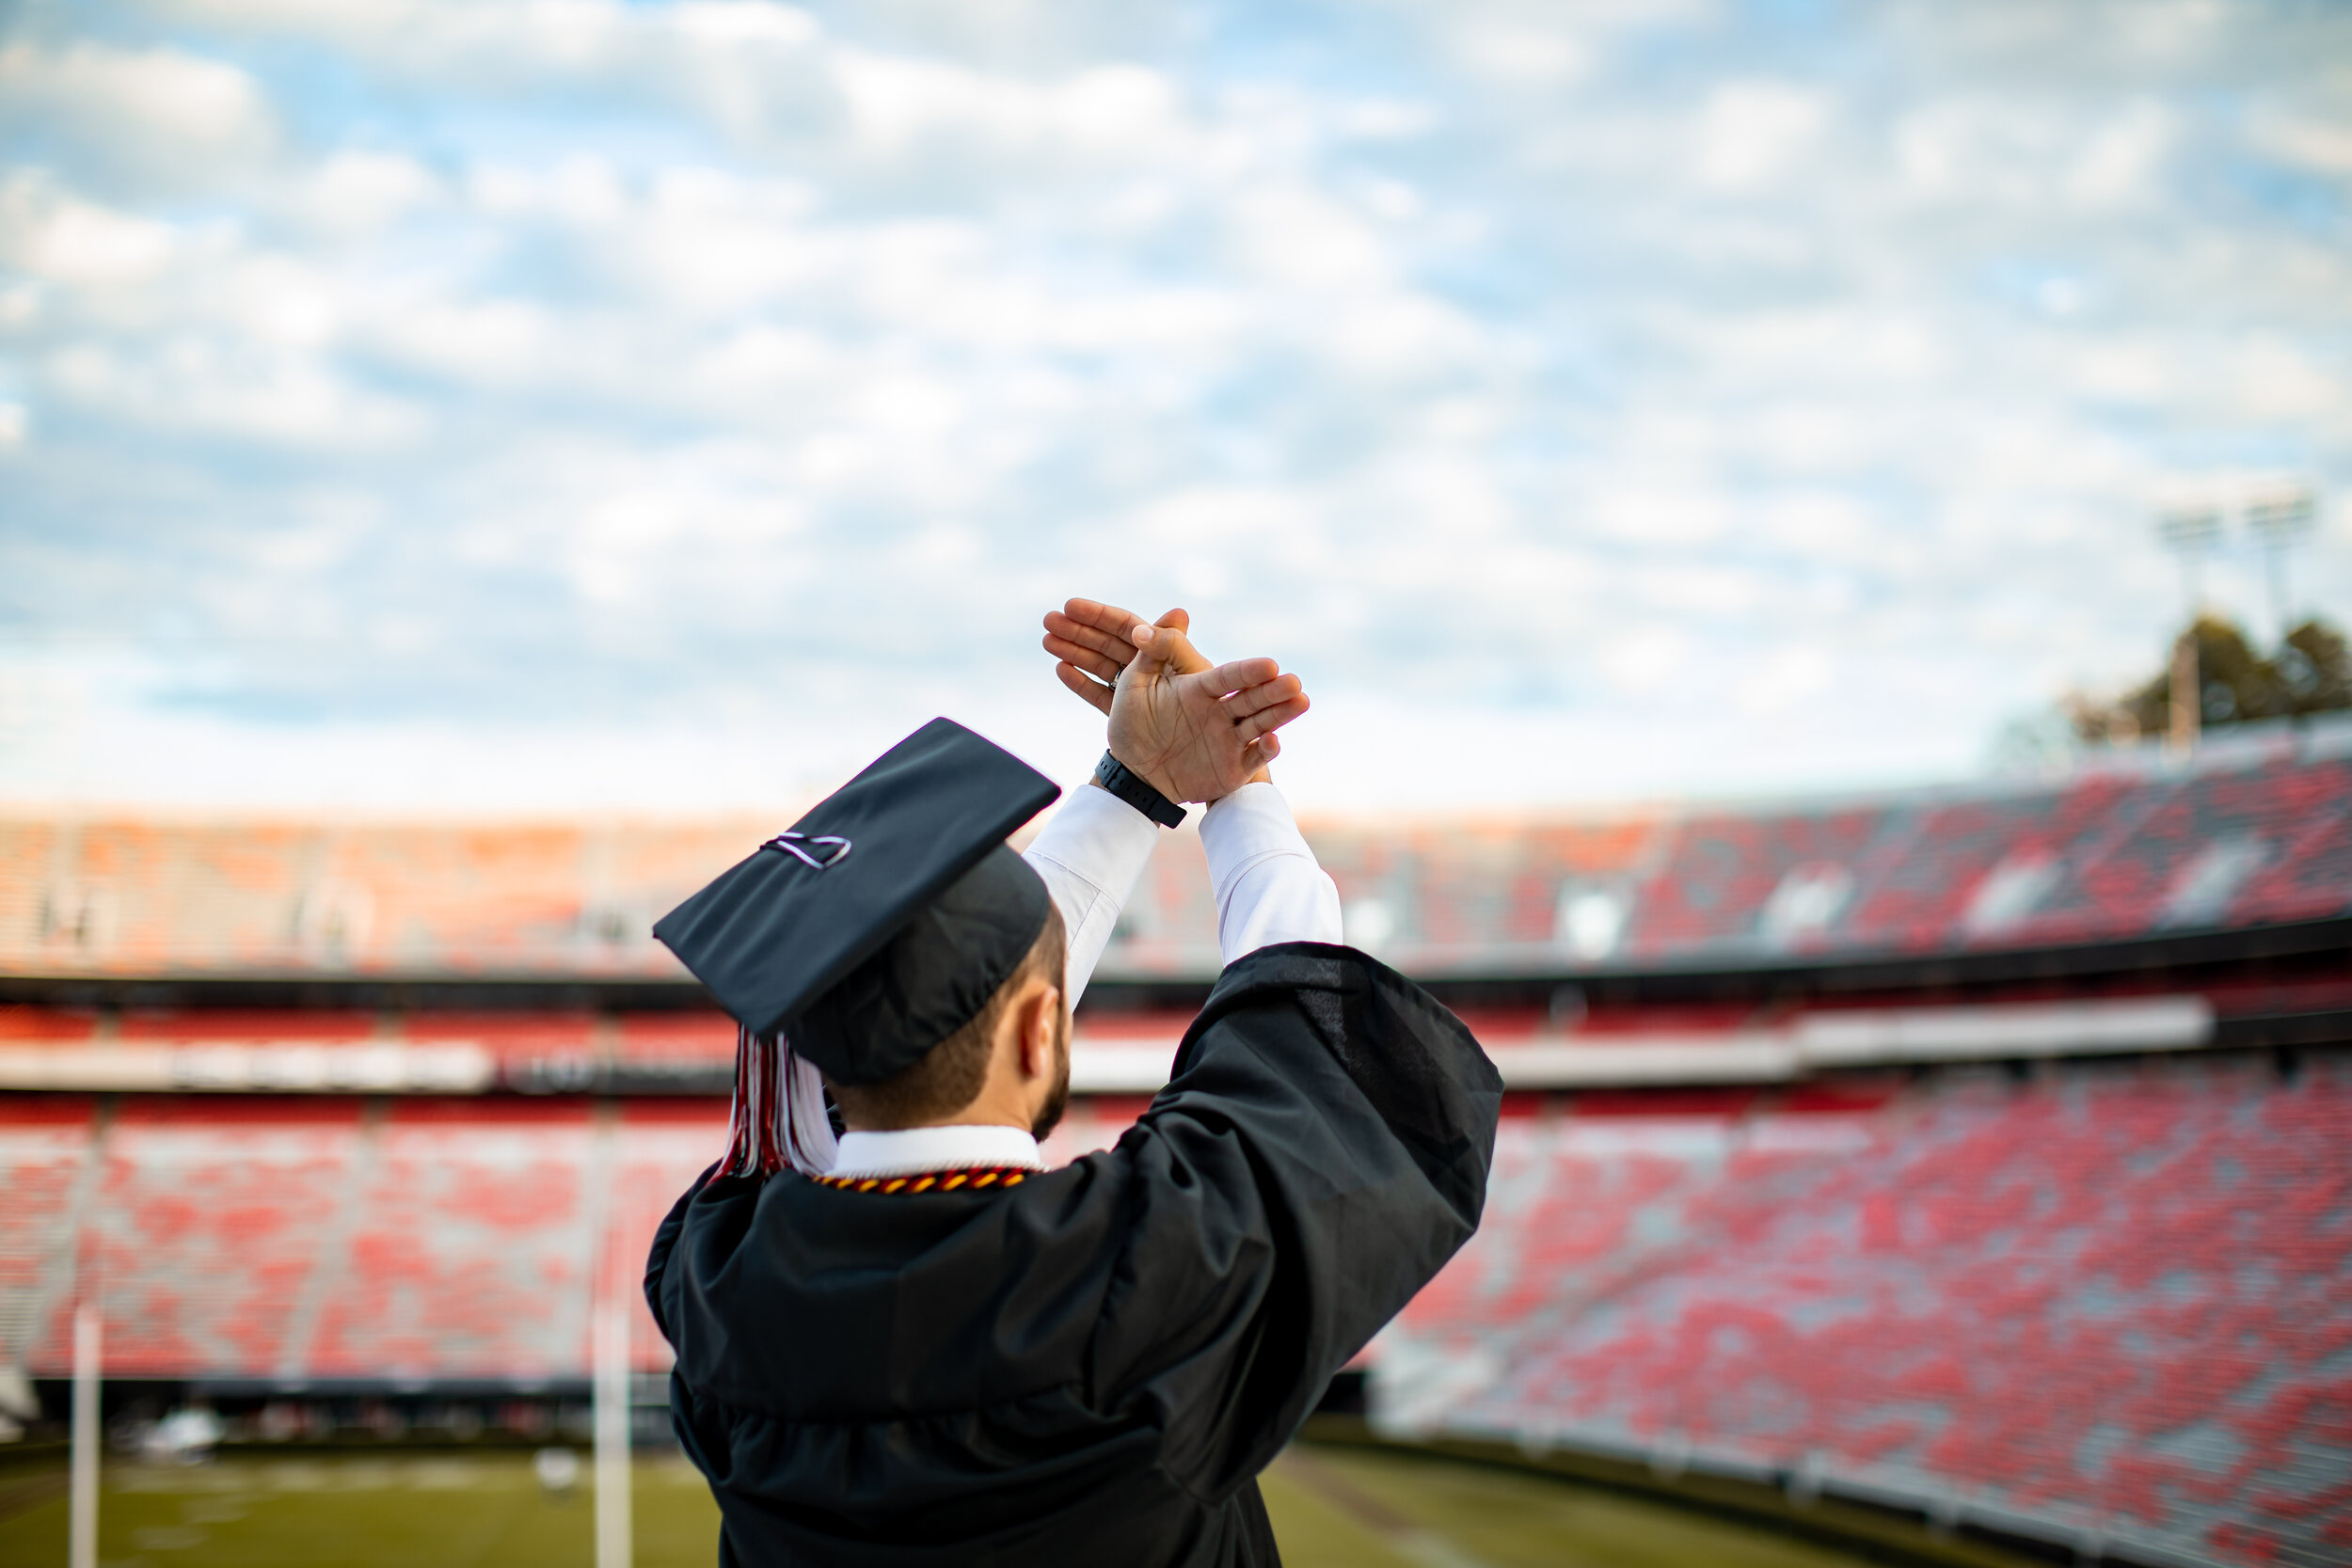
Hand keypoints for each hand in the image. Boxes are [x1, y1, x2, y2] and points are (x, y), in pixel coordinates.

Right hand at [1043, 599, 1208, 711]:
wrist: (1181, 765)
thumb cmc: (1196, 717)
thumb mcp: (1185, 676)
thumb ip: (1175, 645)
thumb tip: (1170, 614)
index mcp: (1166, 655)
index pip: (1128, 627)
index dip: (1099, 616)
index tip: (1071, 606)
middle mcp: (1151, 669)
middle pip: (1109, 643)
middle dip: (1079, 630)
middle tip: (1049, 620)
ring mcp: (1136, 692)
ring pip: (1101, 665)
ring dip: (1074, 651)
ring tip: (1047, 641)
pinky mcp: (1125, 714)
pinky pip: (1101, 693)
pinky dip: (1082, 682)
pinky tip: (1062, 669)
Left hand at [1110, 621, 1307, 804]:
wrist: (1132, 773)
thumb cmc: (1133, 724)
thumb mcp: (1135, 684)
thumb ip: (1155, 650)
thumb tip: (1175, 610)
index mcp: (1200, 688)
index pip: (1229, 677)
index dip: (1248, 672)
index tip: (1270, 665)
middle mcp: (1221, 711)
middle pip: (1253, 698)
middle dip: (1274, 690)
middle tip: (1293, 682)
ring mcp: (1229, 740)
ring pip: (1261, 723)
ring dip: (1281, 713)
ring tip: (1301, 701)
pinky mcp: (1233, 768)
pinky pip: (1253, 758)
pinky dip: (1265, 750)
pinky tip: (1272, 741)